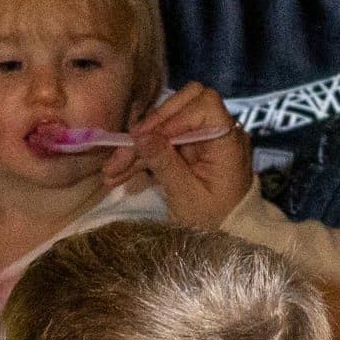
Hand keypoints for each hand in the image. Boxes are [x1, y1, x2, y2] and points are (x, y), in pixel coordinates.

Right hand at [100, 82, 251, 226]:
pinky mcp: (190, 149)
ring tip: (111, 172)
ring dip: (138, 147)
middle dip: (150, 128)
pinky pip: (163, 143)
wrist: (228, 234)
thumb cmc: (215, 219)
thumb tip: (140, 135)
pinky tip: (119, 174)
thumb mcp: (187, 195)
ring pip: (166, 127)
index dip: (175, 115)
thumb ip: (165, 163)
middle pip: (181, 107)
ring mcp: (203, 139)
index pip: (204, 104)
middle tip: (125, 149)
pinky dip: (142, 157)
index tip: (151, 137)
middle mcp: (217, 132)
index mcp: (227, 140)